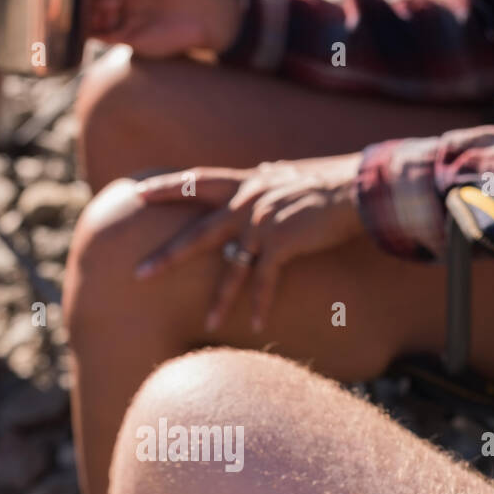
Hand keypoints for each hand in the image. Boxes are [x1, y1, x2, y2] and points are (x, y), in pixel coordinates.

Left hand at [134, 155, 363, 331]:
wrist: (355, 188)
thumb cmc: (327, 182)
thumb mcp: (288, 174)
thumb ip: (269, 176)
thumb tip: (263, 168)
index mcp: (246, 183)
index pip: (197, 181)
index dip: (166, 186)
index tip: (138, 192)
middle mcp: (247, 202)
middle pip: (197, 233)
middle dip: (167, 255)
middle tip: (138, 273)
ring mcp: (261, 223)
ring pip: (231, 268)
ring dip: (220, 300)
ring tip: (207, 323)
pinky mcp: (281, 243)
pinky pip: (265, 280)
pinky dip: (262, 304)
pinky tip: (257, 326)